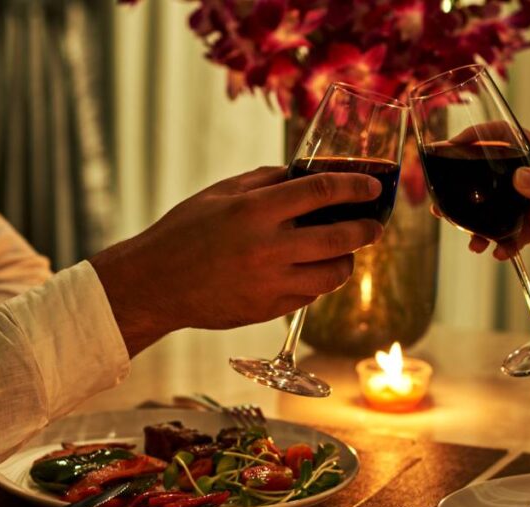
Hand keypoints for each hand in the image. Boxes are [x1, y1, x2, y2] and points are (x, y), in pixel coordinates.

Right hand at [91, 166, 383, 354]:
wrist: (155, 284)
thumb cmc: (185, 231)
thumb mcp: (221, 193)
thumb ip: (267, 181)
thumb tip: (306, 174)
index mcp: (256, 211)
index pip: (322, 192)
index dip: (355, 188)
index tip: (372, 188)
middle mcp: (268, 248)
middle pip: (340, 237)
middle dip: (366, 229)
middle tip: (374, 225)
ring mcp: (270, 283)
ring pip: (333, 275)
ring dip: (347, 261)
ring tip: (345, 252)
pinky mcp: (268, 310)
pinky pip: (310, 295)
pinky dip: (318, 281)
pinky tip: (311, 271)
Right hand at [459, 128, 529, 270]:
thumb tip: (517, 178)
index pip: (502, 136)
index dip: (475, 137)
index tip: (450, 146)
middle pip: (487, 175)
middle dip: (463, 189)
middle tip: (441, 205)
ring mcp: (529, 203)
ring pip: (491, 210)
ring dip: (476, 225)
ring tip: (470, 241)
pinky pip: (506, 234)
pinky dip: (499, 245)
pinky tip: (499, 254)